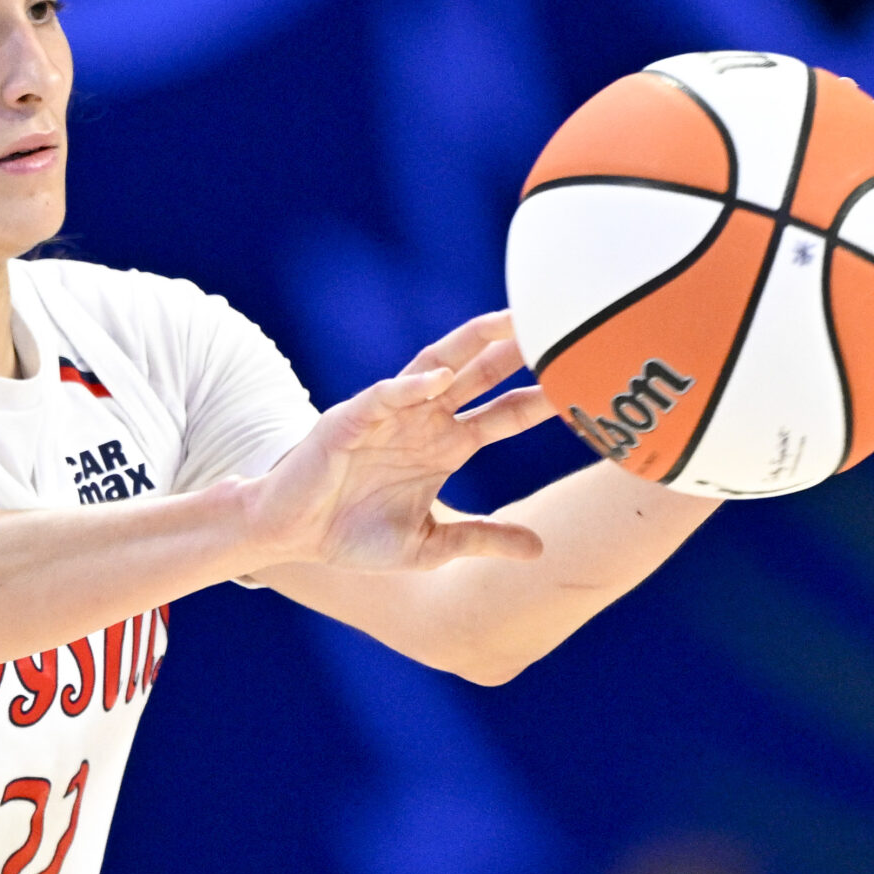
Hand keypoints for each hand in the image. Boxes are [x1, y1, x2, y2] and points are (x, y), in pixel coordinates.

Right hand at [244, 311, 553, 569]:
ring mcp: (389, 414)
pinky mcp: (350, 419)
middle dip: (513, 351)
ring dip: (471, 344)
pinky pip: (385, 394)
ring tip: (505, 324)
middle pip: (478, 374)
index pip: (501, 414)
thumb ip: (482, 539)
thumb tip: (540, 549)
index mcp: (444, 446)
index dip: (537, 400)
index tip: (580, 388)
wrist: (293, 538)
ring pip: (436, 366)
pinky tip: (441, 378)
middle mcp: (422, 421)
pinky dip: (412, 385)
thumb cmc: (353, 536)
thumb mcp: (431, 546)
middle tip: (556, 326)